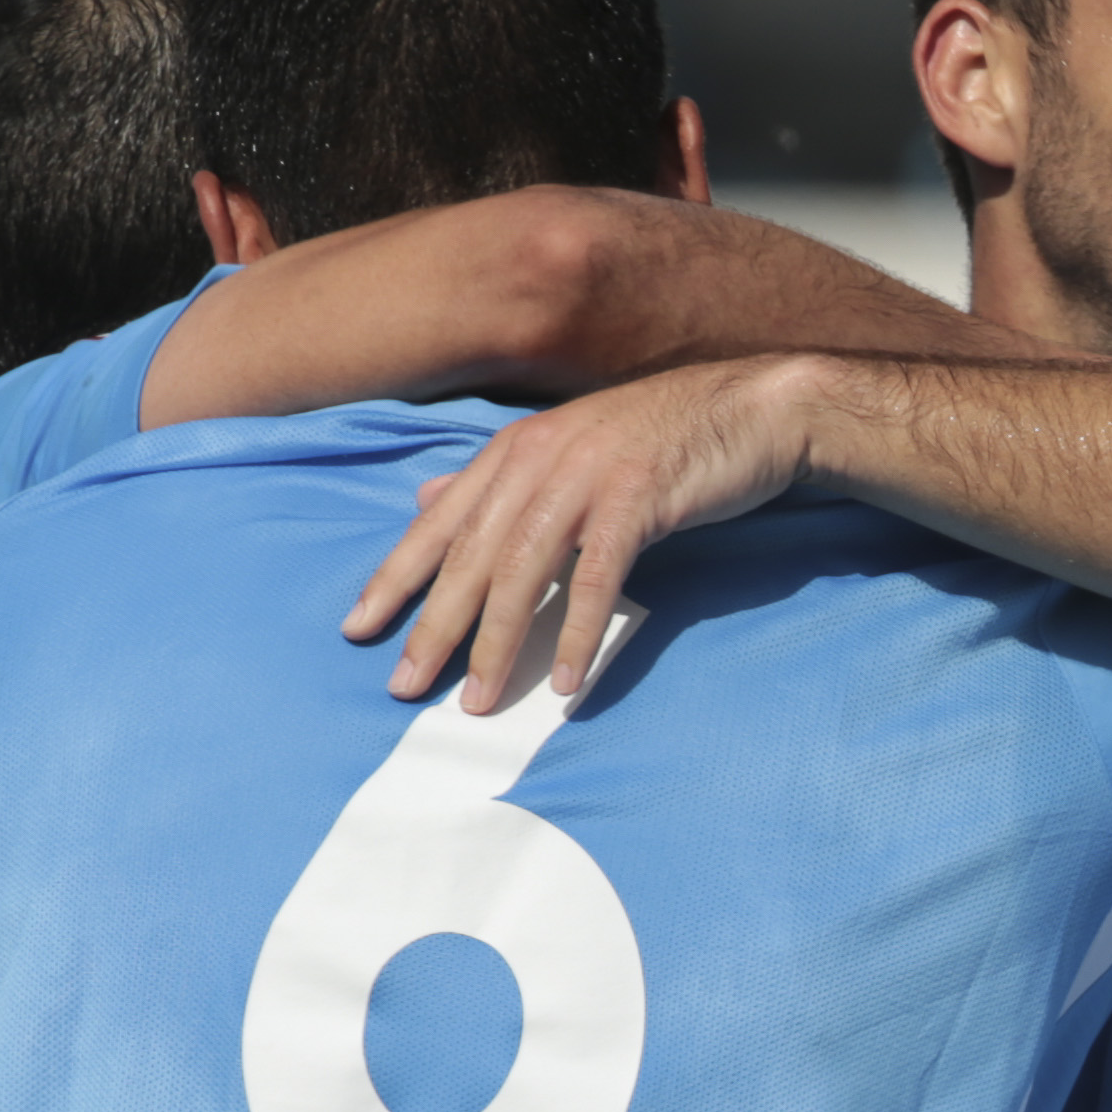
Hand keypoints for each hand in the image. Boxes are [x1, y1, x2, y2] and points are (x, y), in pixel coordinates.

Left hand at [342, 355, 826, 710]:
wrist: (752, 410)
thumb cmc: (662, 437)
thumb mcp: (567, 449)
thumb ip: (496, 479)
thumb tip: (426, 497)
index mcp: (514, 451)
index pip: (438, 523)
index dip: (396, 578)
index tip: (358, 629)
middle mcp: (539, 460)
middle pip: (471, 557)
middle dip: (435, 627)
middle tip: (404, 686)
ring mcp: (587, 477)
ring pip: (523, 573)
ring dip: (499, 644)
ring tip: (481, 700)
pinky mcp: (638, 499)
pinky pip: (598, 579)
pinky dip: (579, 633)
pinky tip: (568, 681)